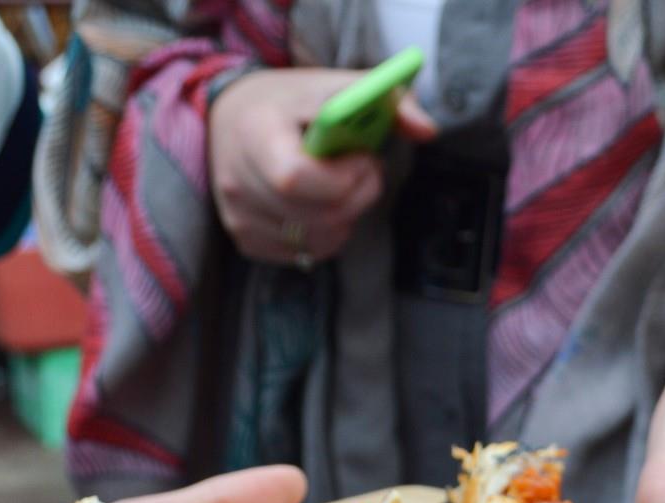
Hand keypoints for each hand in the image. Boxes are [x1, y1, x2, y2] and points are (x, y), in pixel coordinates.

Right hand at [207, 67, 434, 265]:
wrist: (237, 114)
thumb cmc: (297, 101)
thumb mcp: (341, 86)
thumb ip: (392, 101)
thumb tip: (428, 131)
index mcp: (255, 132)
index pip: (295, 179)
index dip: (343, 178)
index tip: (360, 156)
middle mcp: (236, 178)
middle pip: (319, 216)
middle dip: (358, 195)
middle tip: (361, 169)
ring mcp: (238, 214)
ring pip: (319, 240)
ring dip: (347, 217)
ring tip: (338, 184)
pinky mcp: (245, 239)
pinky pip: (306, 253)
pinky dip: (327, 235)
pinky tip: (319, 205)